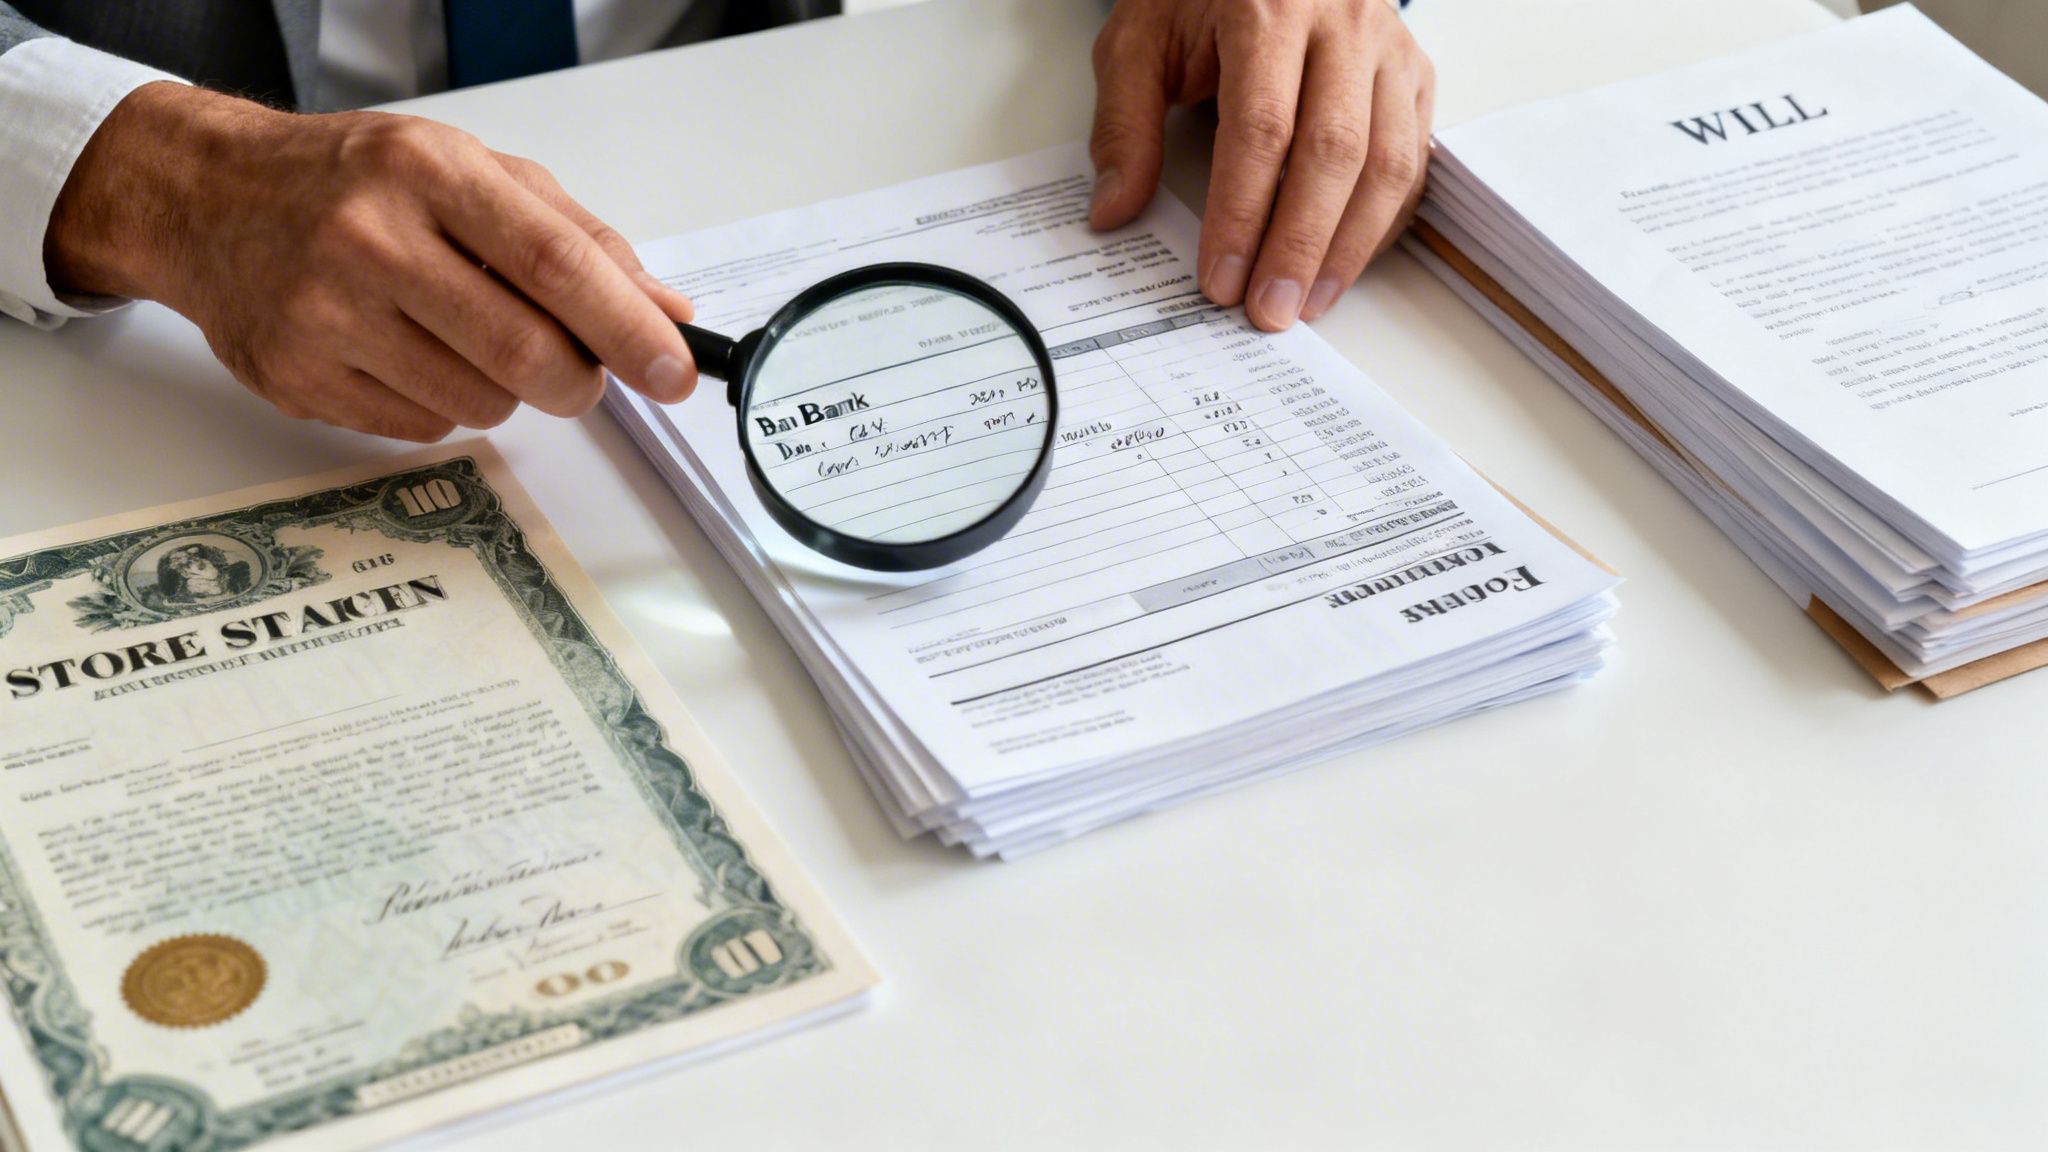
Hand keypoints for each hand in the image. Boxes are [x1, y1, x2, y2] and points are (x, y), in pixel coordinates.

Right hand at [45, 83, 696, 440]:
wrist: (207, 199)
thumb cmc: (355, 182)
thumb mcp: (470, 174)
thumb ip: (576, 238)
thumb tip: (667, 312)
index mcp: (428, 172)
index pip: (554, 263)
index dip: (628, 328)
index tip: (676, 370)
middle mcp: (369, 239)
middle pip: (523, 353)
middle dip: (579, 381)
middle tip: (582, 373)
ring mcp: (326, 315)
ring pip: (480, 405)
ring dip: (507, 392)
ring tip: (467, 339)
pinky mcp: (298, 379)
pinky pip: (423, 428)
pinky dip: (444, 405)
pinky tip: (408, 354)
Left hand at [1088, 0, 1435, 329]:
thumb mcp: (1140, 39)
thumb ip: (1124, 123)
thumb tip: (1114, 211)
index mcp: (1269, 6)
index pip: (1262, 129)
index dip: (1242, 214)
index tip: (1221, 278)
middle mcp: (1343, 22)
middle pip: (1335, 153)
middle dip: (1300, 245)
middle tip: (1269, 310)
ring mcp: (1389, 47)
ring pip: (1389, 162)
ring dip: (1349, 246)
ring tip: (1308, 302)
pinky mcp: (1414, 72)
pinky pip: (1414, 160)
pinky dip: (1383, 222)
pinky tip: (1345, 263)